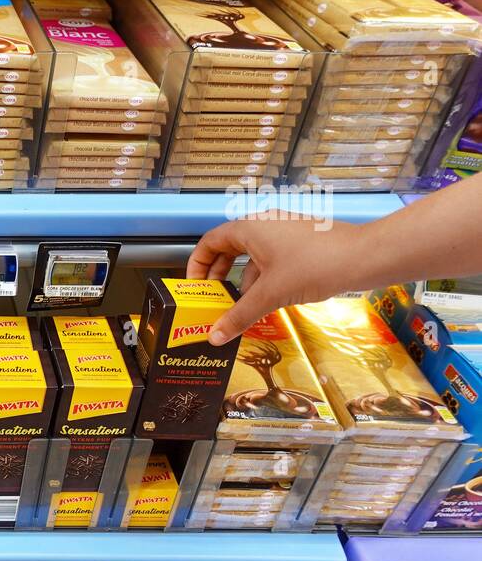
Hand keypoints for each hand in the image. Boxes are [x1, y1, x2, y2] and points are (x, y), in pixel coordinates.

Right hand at [187, 213, 364, 344]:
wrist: (365, 257)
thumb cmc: (316, 264)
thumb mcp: (270, 294)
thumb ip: (239, 316)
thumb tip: (215, 336)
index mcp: (249, 228)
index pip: (210, 242)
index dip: (197, 265)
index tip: (195, 287)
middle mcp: (265, 224)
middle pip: (230, 248)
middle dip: (220, 275)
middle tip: (214, 298)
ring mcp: (285, 231)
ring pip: (253, 256)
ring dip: (244, 281)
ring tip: (242, 307)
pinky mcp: (303, 242)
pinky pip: (273, 259)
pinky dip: (265, 278)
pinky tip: (269, 300)